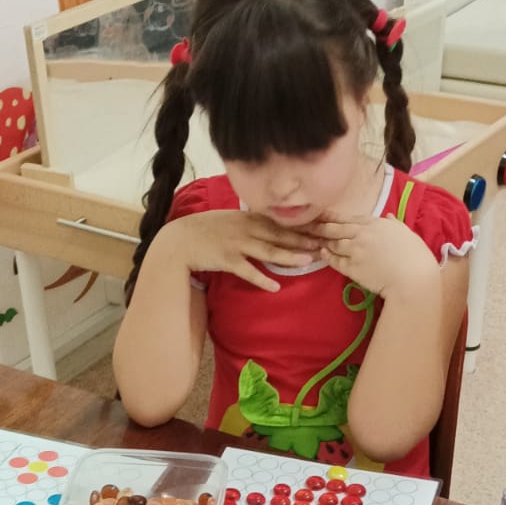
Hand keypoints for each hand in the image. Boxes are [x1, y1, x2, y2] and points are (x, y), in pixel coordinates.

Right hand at [163, 210, 319, 292]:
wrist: (181, 239)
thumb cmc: (207, 228)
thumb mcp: (233, 218)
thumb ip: (254, 221)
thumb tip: (275, 224)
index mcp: (250, 217)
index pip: (282, 222)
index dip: (303, 226)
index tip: (322, 229)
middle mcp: (247, 229)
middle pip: (280, 235)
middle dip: (303, 240)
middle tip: (324, 245)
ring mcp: (237, 244)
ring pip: (267, 251)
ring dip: (288, 257)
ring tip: (307, 262)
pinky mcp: (227, 260)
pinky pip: (247, 271)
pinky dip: (261, 280)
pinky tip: (275, 287)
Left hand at [303, 214, 437, 297]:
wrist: (412, 277)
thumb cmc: (415, 255)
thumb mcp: (406, 233)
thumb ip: (395, 224)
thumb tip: (389, 217)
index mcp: (376, 223)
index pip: (349, 218)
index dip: (333, 216)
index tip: (321, 214)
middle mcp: (362, 233)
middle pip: (336, 228)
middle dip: (320, 226)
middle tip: (307, 224)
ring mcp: (355, 250)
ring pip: (333, 243)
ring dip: (322, 241)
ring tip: (311, 239)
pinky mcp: (352, 267)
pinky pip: (335, 261)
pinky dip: (327, 257)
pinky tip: (322, 254)